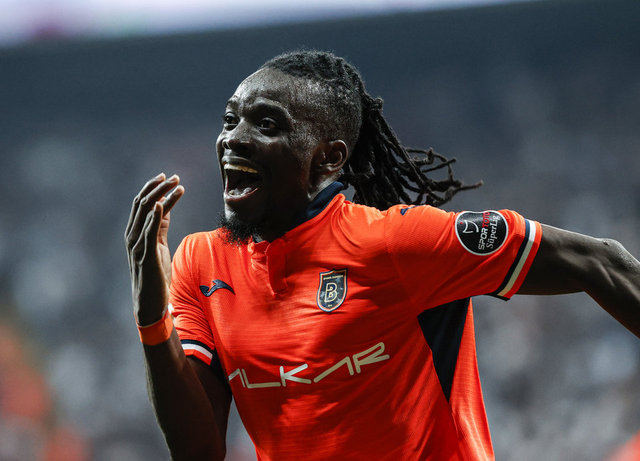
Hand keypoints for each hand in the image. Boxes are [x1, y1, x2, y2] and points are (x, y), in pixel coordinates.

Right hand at [125, 173, 184, 325]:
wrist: (150, 301)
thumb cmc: (155, 273)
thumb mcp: (158, 244)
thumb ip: (159, 226)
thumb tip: (166, 206)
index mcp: (134, 232)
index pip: (141, 203)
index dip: (152, 187)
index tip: (166, 175)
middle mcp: (132, 236)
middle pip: (144, 204)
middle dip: (159, 187)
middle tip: (175, 176)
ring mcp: (137, 246)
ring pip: (147, 215)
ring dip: (162, 197)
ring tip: (177, 185)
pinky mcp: (146, 257)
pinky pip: (148, 233)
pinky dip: (153, 217)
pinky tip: (162, 205)